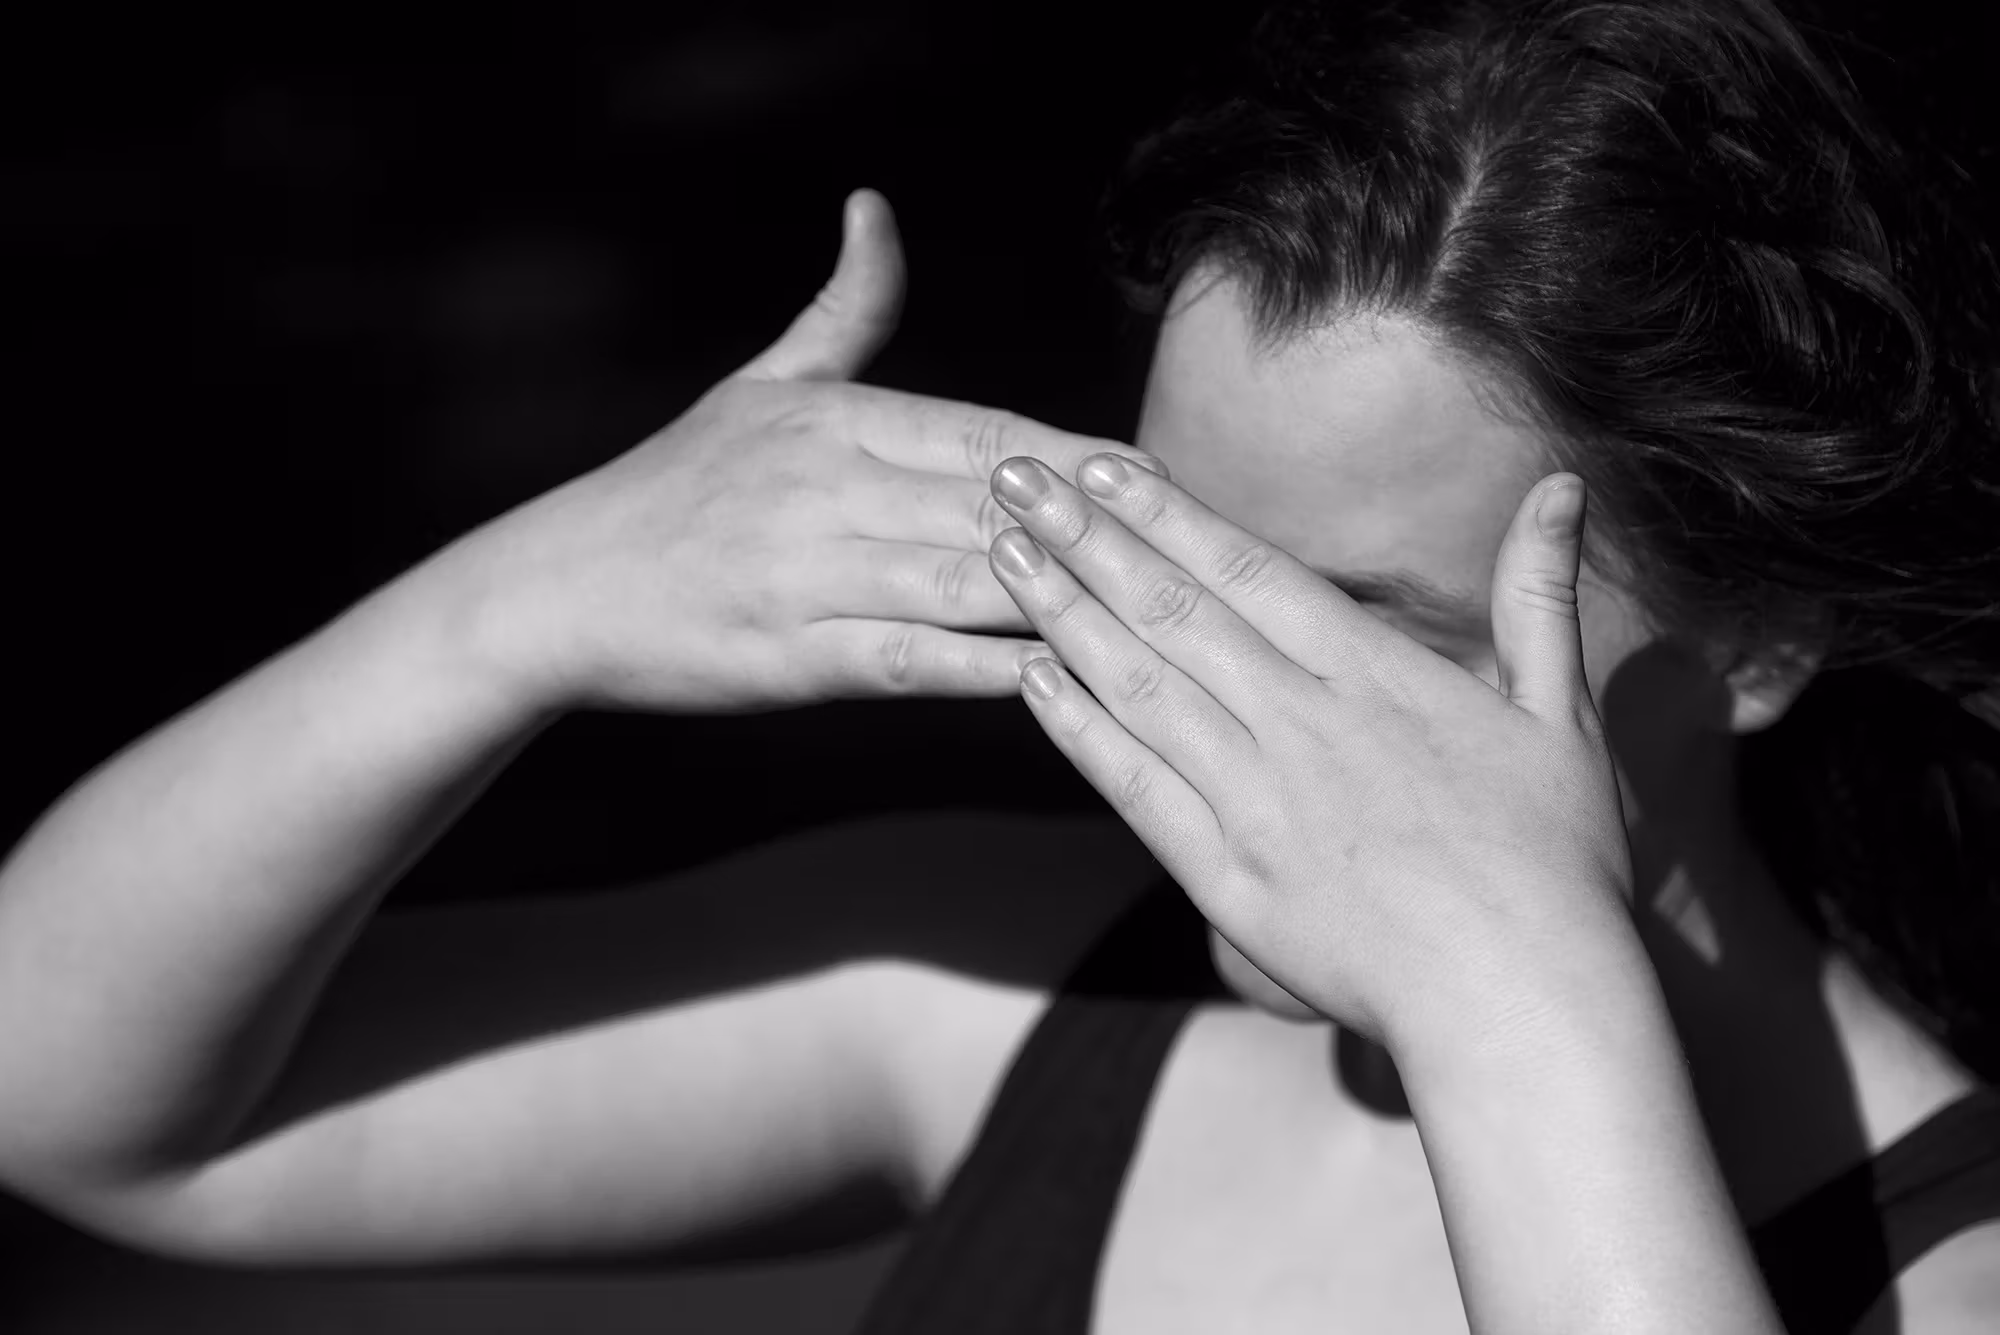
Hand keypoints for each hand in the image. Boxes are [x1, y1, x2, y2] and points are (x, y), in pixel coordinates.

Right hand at [446, 189, 1166, 714]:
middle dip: (1105, 530)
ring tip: (1162, 615)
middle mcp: (833, 486)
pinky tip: (1062, 679)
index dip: (1086, 460)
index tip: (1165, 478)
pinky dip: (990, 667)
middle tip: (1202, 551)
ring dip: (1071, 594)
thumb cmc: (671, 490)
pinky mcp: (794, 653)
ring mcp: (814, 571)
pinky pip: (913, 659)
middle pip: (1001, 506)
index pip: (992, 434)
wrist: (558, 587)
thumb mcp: (759, 386)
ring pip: (971, 579)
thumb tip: (876, 208)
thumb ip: (839, 309)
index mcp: (838, 421)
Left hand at [985, 452, 1636, 1049]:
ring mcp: (1255, 800)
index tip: (1098, 466)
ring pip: (1139, 683)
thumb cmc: (1553, 864)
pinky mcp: (1224, 879)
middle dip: (1084, 536)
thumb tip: (1563, 483)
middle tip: (1011, 477)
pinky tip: (1030, 680)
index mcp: (1374, 675)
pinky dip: (1080, 731)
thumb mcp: (1560, 715)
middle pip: (1173, 608)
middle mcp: (1301, 722)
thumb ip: (1539, 596)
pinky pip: (1136, 788)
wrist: (1520, 1002)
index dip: (1164, 512)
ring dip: (1063, 613)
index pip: (1247, 568)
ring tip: (998, 552)